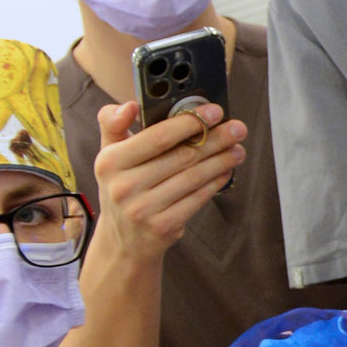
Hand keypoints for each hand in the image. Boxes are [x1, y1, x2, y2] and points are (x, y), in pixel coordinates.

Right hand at [92, 98, 244, 257]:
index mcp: (110, 161)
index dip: (189, 122)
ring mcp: (143, 209)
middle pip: (181, 156)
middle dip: (215, 139)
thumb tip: (130, 106)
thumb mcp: (109, 155)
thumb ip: (113, 124)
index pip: (157, 137)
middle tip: (236, 129)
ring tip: (237, 149)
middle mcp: (124, 186)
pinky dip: (215, 182)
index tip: (213, 112)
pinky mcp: (162, 226)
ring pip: (193, 177)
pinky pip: (197, 198)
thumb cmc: (122, 188)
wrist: (123, 241)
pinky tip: (226, 171)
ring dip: (221, 160)